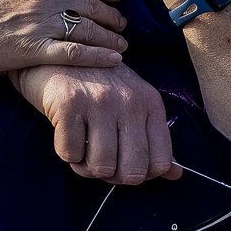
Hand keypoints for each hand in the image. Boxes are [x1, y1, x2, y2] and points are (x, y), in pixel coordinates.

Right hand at [0, 0, 128, 72]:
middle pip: (90, 2)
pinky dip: (98, 56)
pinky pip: (74, 54)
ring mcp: (40, 25)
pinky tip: (113, 59)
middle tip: (123, 20)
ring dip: (110, 35)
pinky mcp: (34, 51)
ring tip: (122, 41)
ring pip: (87, 28)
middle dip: (111, 12)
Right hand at [11, 63, 181, 184]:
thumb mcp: (132, 103)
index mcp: (150, 102)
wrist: (56, 54)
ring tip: (82, 148)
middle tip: (100, 161)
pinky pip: (70, 154)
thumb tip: (175, 175)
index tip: (124, 164)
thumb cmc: (97, 83)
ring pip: (101, 166)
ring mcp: (98, 101)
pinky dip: (66, 152)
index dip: (140, 174)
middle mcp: (128, 100)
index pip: (160, 163)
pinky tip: (66, 134)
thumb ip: (153, 139)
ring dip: (87, 166)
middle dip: (113, 175)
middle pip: (132, 172)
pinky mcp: (68, 103)